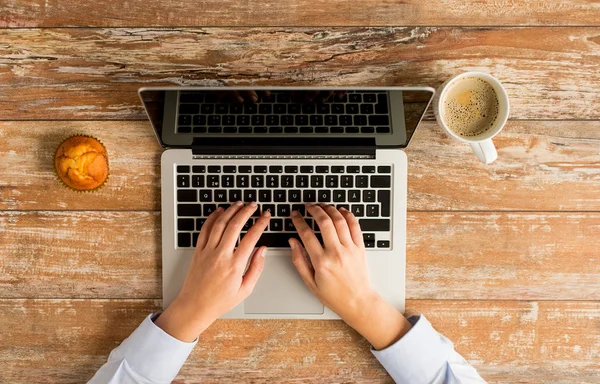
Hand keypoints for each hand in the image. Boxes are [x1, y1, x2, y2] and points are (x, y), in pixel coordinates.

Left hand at [155, 202, 270, 341]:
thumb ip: (256, 268)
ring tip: (239, 204)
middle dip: (246, 212)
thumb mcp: (245, 289)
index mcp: (235, 265)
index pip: (251, 237)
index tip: (266, 216)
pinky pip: (205, 230)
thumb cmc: (220, 301)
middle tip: (253, 206)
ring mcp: (208, 251)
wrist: (195, 306)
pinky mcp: (198, 251)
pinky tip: (219, 212)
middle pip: (235, 225)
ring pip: (220, 224)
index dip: (261, 223)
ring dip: (230, 211)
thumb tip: (262, 250)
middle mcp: (221, 255)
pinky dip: (212, 218)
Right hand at [289, 204, 411, 349]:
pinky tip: (341, 211)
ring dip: (330, 209)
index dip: (298, 221)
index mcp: (321, 262)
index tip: (295, 215)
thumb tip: (292, 242)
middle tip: (308, 206)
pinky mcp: (360, 248)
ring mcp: (350, 249)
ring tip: (322, 206)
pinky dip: (348, 215)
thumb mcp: (310, 282)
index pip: (306, 234)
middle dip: (314, 210)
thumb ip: (299, 260)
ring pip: (340, 221)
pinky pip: (355, 226)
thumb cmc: (334, 295)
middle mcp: (336, 253)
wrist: (358, 302)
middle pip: (324, 222)